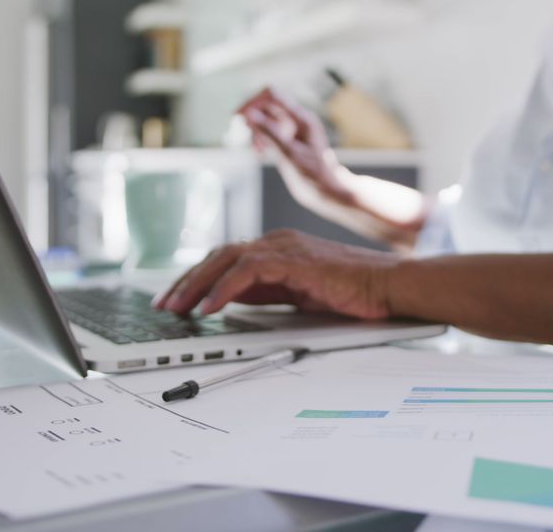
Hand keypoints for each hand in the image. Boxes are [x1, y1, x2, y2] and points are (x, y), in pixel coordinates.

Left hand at [153, 229, 398, 319]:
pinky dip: (224, 290)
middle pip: (218, 256)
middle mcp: (278, 242)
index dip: (196, 279)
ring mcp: (286, 248)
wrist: (389, 285)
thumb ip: (267, 292)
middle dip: (186, 282)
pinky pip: (248, 270)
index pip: (225, 259)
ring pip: (227, 259)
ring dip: (197, 285)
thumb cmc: (354, 293)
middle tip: (163, 305)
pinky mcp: (295, 260)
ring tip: (178, 309)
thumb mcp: (299, 295)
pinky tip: (210, 308)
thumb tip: (232, 303)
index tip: (175, 300)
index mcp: (278, 248)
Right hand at [238, 88, 355, 205]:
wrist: (328, 191)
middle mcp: (298, 119)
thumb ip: (269, 133)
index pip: (272, 95)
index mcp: (302, 118)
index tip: (239, 117)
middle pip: (267, 104)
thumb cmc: (314, 176)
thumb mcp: (289, 155)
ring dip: (257, 130)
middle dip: (254, 118)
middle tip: (250, 141)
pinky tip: (261, 152)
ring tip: (258, 151)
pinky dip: (262, 137)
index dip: (253, 102)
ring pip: (267, 117)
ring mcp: (294, 128)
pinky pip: (271, 129)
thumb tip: (249, 114)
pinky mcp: (290, 138)